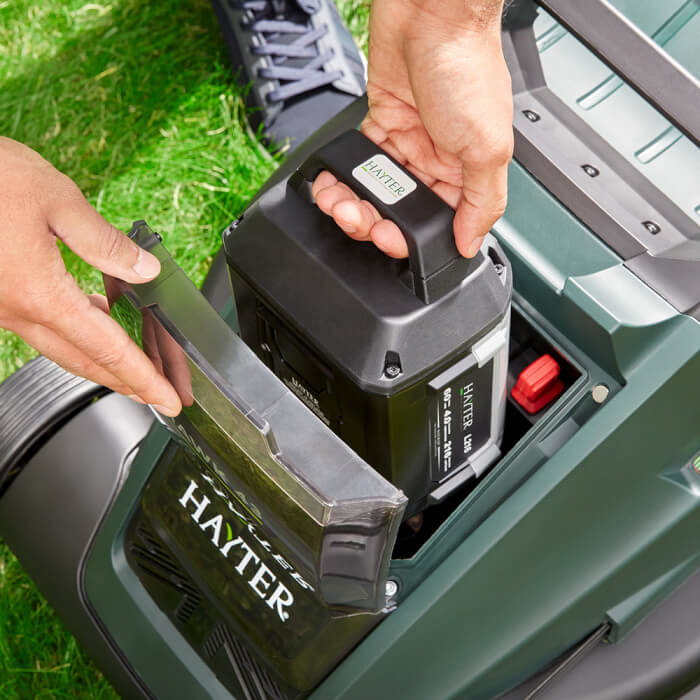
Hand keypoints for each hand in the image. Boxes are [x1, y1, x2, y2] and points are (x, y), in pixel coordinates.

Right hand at [0, 137, 181, 415]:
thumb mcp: (53, 197)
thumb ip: (103, 241)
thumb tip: (145, 269)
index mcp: (39, 294)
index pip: (107, 349)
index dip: (144, 378)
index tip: (169, 399)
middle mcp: (17, 311)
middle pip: (87, 361)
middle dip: (131, 381)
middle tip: (163, 394)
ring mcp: (2, 307)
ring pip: (64, 347)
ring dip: (105, 360)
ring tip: (141, 365)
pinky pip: (45, 325)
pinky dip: (80, 332)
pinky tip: (99, 318)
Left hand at [312, 0, 512, 257]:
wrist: (433, 12)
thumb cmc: (466, 66)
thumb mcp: (487, 146)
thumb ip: (482, 201)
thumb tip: (470, 242)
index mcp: (468, 172)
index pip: (438, 223)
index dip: (412, 237)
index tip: (392, 239)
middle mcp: (437, 161)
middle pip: (401, 210)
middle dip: (375, 223)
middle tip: (360, 220)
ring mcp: (408, 143)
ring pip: (376, 191)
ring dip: (353, 204)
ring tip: (340, 205)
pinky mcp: (381, 124)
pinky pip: (358, 162)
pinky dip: (342, 177)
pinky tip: (332, 185)